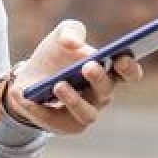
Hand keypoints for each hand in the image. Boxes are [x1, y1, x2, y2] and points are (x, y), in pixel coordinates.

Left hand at [5, 20, 144, 135]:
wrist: (29, 78)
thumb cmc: (55, 56)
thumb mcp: (62, 35)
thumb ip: (71, 31)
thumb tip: (72, 43)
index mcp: (108, 72)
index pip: (128, 74)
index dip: (129, 68)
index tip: (121, 58)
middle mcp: (101, 95)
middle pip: (107, 90)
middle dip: (98, 79)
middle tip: (88, 66)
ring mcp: (86, 112)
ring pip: (88, 113)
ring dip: (74, 100)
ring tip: (58, 85)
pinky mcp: (65, 126)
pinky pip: (56, 121)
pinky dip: (41, 111)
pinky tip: (28, 98)